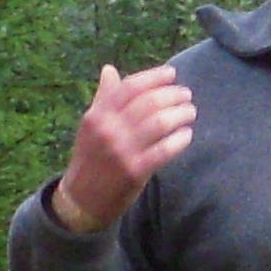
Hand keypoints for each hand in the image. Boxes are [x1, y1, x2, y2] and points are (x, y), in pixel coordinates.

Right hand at [49, 63, 194, 234]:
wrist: (81, 200)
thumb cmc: (90, 159)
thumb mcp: (91, 126)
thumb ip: (103, 98)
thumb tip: (109, 70)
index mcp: (97, 115)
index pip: (130, 87)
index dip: (154, 77)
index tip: (172, 74)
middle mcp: (108, 130)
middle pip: (149, 102)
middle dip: (173, 95)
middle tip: (186, 96)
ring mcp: (121, 151)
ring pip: (159, 123)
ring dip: (180, 114)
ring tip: (190, 112)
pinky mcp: (134, 172)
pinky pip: (164, 150)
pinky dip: (180, 140)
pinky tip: (186, 135)